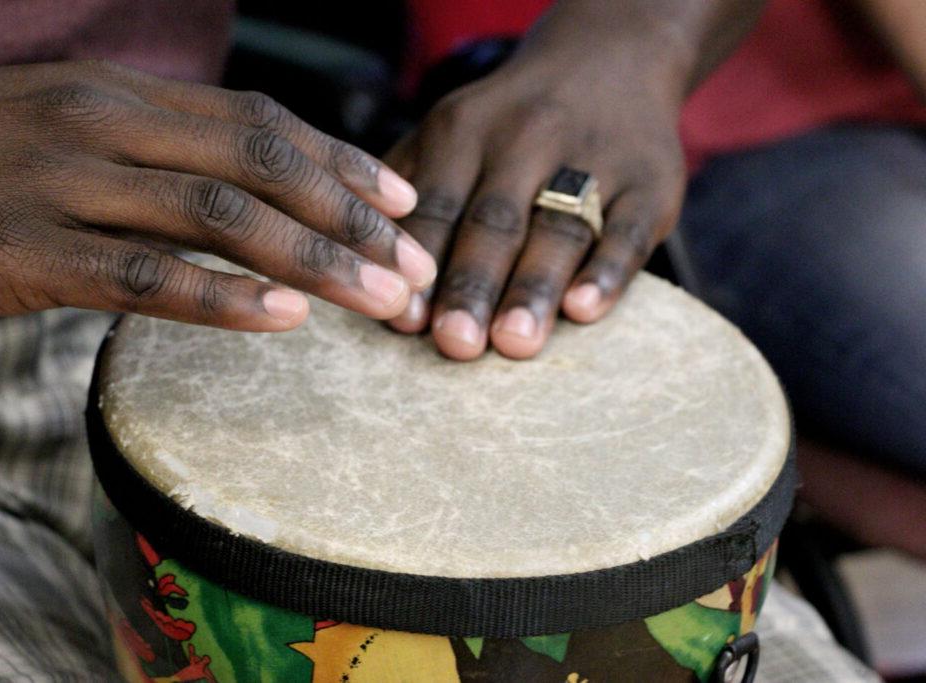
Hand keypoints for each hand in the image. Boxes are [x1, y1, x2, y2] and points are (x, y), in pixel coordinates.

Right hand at [0, 60, 435, 330]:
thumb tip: (239, 190)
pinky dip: (221, 297)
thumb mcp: (57, 127)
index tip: (400, 202)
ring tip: (382, 301)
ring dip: (314, 260)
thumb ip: (147, 150)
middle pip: (259, 161)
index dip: (339, 160)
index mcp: (114, 92)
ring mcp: (60, 184)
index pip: (257, 118)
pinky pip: (142, 275)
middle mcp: (98, 123)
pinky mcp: (22, 253)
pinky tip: (284, 319)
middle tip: (415, 267)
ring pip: (219, 215)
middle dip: (350, 216)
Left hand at [386, 53, 684, 359]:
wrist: (610, 62)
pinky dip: (606, 272)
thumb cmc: (509, 125)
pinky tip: (584, 310)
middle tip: (455, 344)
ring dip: (533, 287)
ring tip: (514, 342)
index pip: (437, 205)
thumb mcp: (452, 132)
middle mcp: (528, 138)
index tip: (405, 320)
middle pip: (495, 221)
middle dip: (471, 285)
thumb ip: (409, 187)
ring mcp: (595, 159)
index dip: (420, 263)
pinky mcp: (650, 184)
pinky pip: (628, 231)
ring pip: (560, 228)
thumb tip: (363, 265)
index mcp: (465, 130)